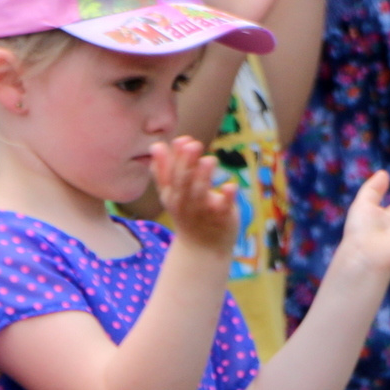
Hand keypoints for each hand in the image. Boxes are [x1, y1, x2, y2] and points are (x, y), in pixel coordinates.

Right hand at [151, 135, 235, 254]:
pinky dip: (228, 197)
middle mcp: (185, 203)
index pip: (171, 174)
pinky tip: (232, 186)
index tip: (182, 140)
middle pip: (184, 182)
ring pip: (201, 194)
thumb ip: (163, 170)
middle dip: (187, 163)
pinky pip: (224, 208)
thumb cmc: (188, 215)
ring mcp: (203, 211)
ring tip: (210, 160)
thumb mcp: (172, 195)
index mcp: (172, 195)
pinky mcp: (222, 218)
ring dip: (204, 177)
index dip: (176, 157)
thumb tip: (157, 145)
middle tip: (193, 144)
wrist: (202, 249)